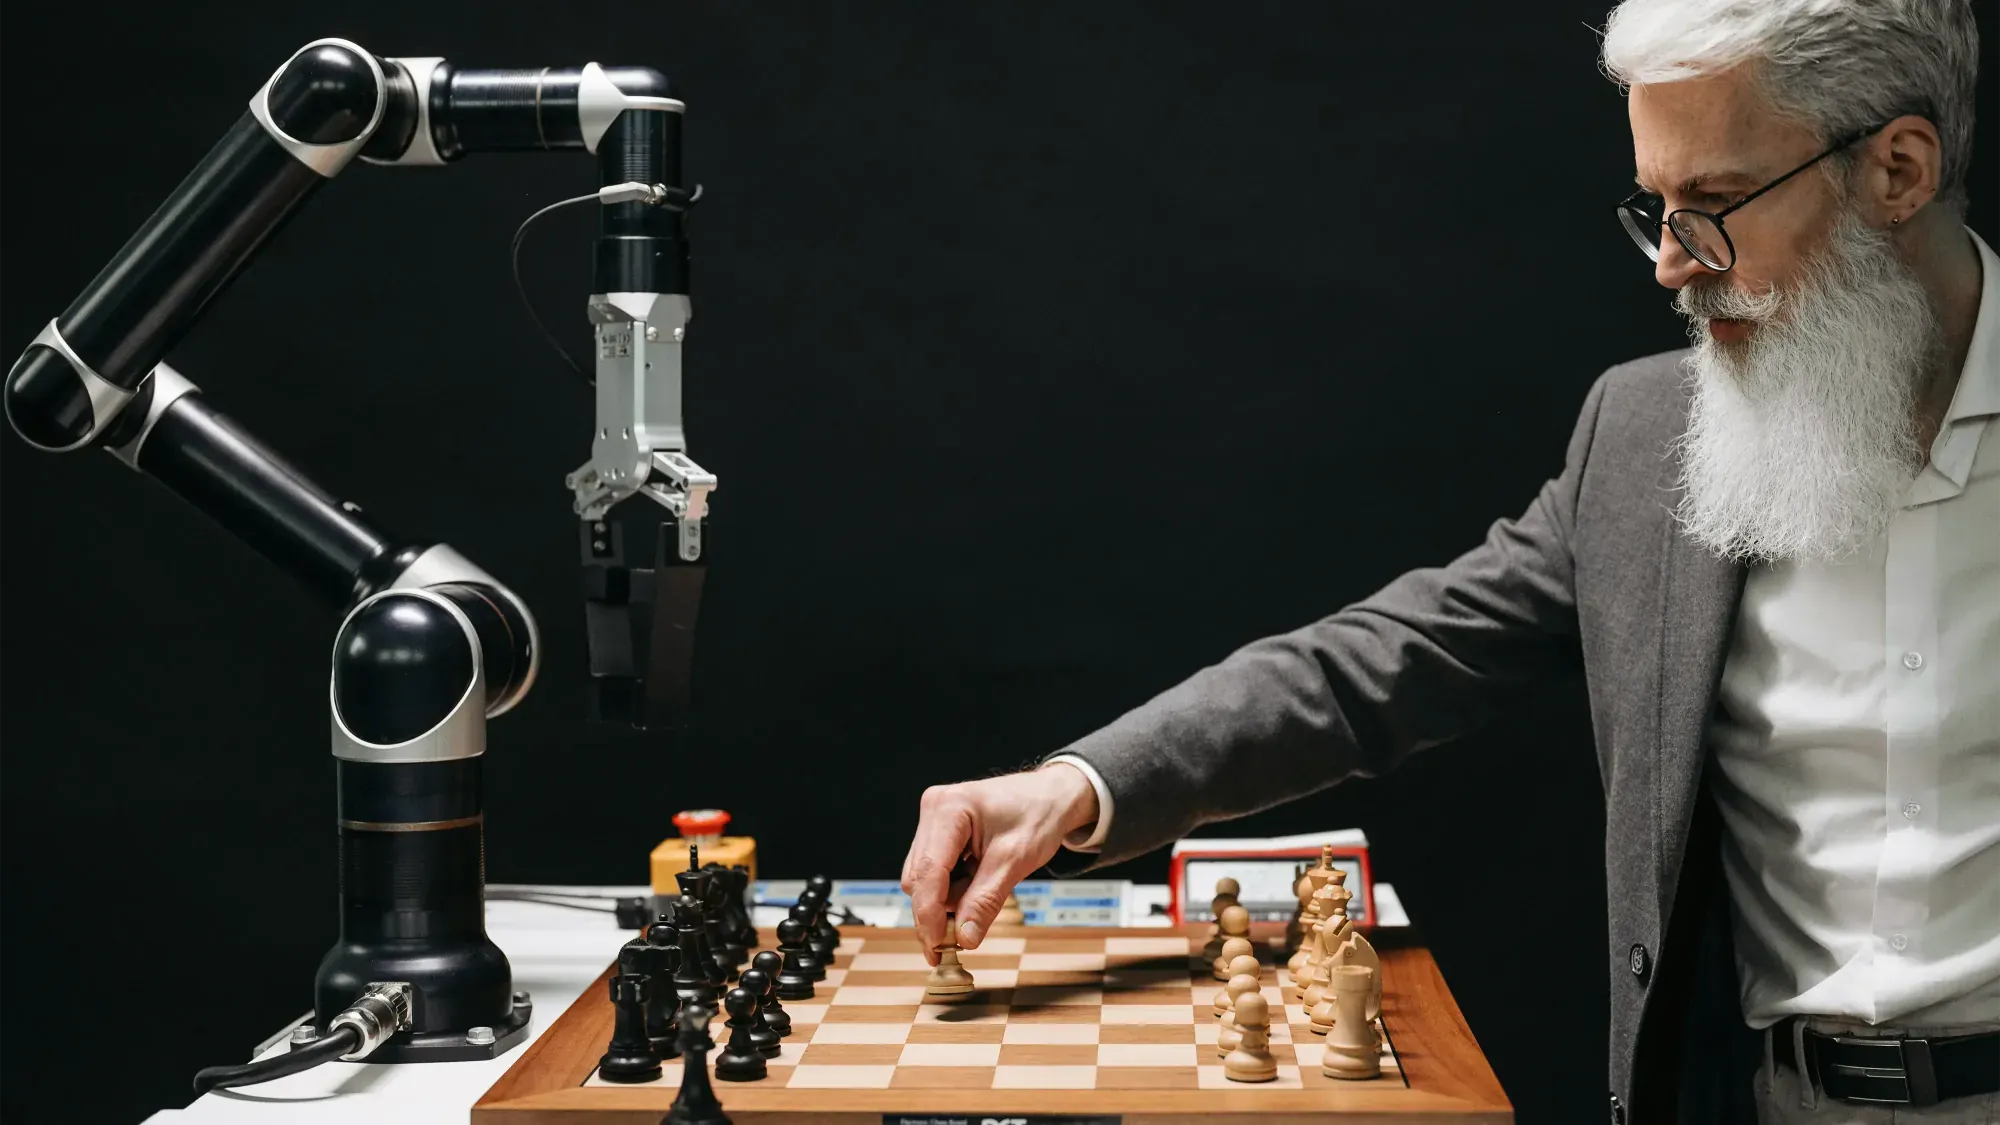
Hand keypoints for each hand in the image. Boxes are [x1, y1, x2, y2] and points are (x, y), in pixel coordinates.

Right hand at [900, 762, 1098, 962]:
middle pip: (919, 878)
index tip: (937, 947)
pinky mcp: (938, 831)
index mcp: (949, 808)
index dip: (929, 914)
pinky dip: (952, 889)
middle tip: (961, 941)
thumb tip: (964, 938)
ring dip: (947, 900)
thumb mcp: (1015, 862)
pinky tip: (975, 884)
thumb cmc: (1038, 816)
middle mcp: (933, 809)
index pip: (928, 871)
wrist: (1051, 796)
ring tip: (982, 894)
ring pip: (923, 878)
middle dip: (938, 911)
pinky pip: (933, 872)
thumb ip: (985, 901)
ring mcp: (933, 820)